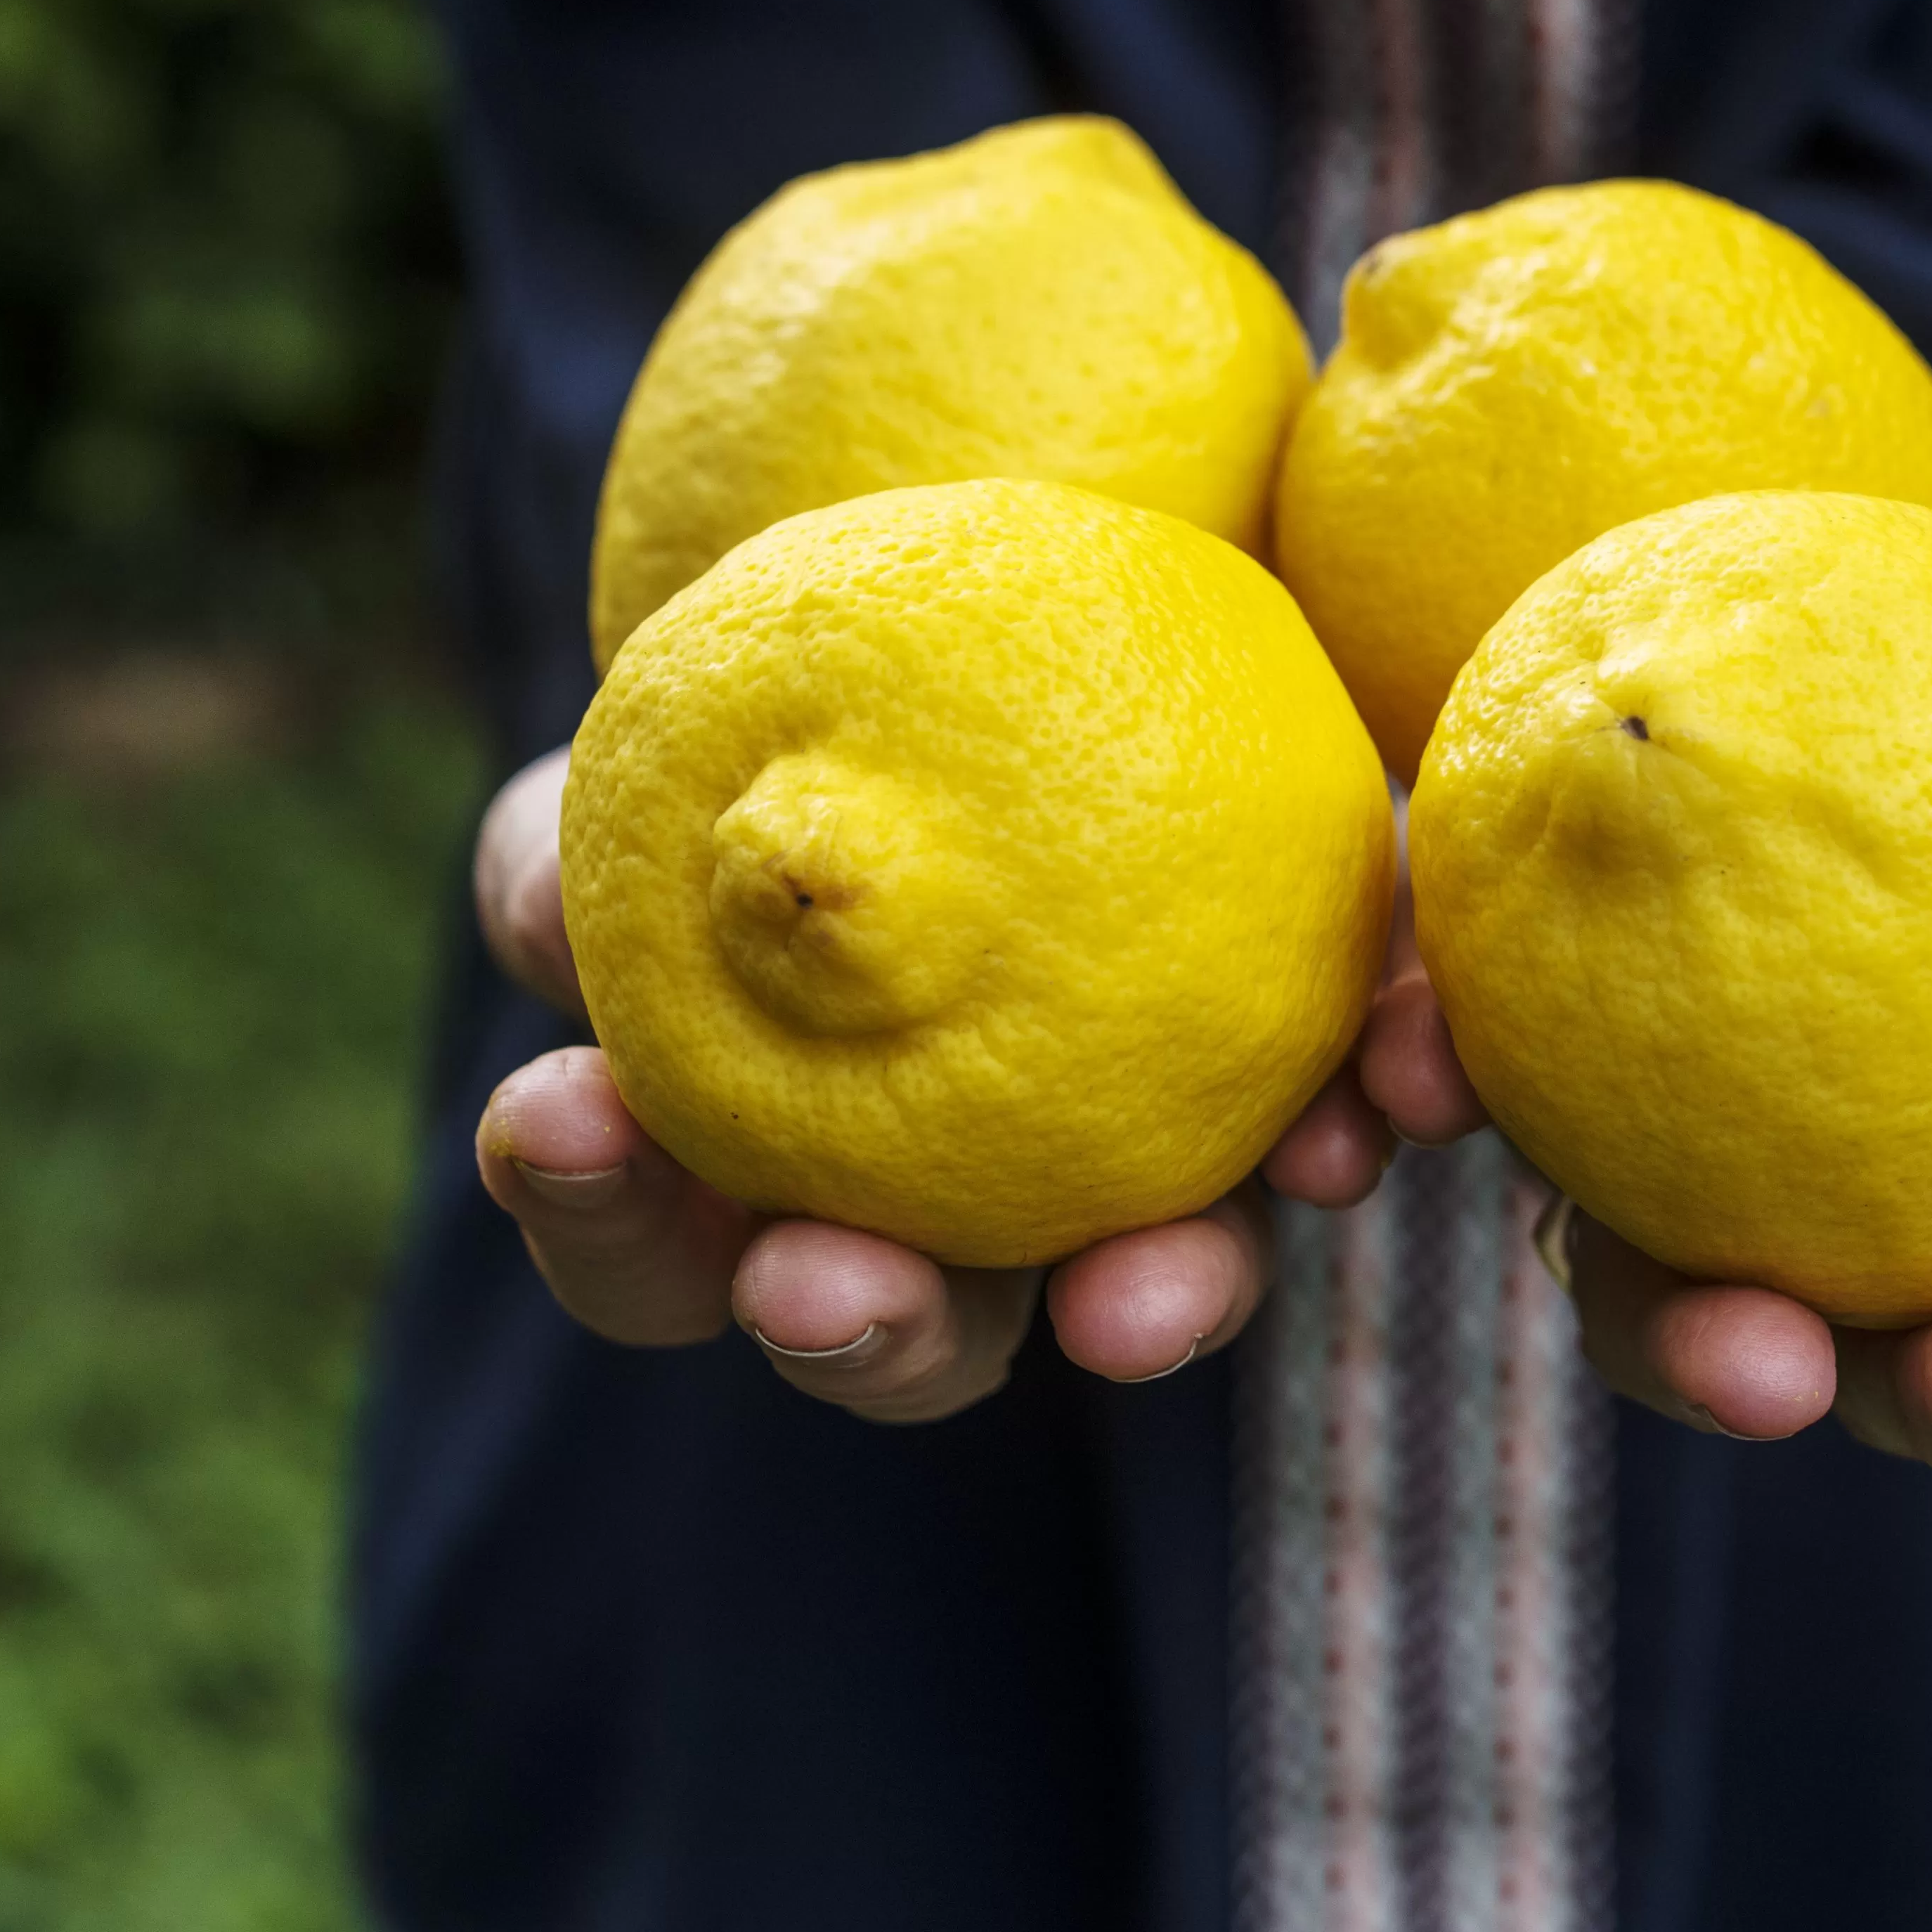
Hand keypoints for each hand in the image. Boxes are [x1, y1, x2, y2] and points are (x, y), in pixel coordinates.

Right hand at [467, 746, 1362, 1422]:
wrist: (1092, 591)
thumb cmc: (811, 699)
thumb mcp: (671, 749)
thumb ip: (588, 839)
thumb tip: (536, 911)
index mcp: (773, 1154)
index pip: (658, 1253)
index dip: (601, 1215)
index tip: (550, 1119)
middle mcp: (973, 1205)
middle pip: (913, 1340)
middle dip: (865, 1336)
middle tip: (813, 1288)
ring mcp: (1161, 1150)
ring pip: (1161, 1280)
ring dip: (1155, 1300)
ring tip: (1148, 1296)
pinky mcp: (1337, 1047)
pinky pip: (1369, 1101)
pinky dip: (1379, 1102)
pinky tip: (1395, 1083)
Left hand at [1353, 712, 1931, 1476]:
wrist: (1630, 672)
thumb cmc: (1874, 714)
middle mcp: (1824, 1233)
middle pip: (1909, 1376)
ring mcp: (1639, 1193)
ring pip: (1659, 1328)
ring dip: (1704, 1359)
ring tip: (1750, 1357)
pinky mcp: (1467, 1097)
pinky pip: (1431, 1114)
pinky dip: (1410, 1099)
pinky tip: (1396, 1081)